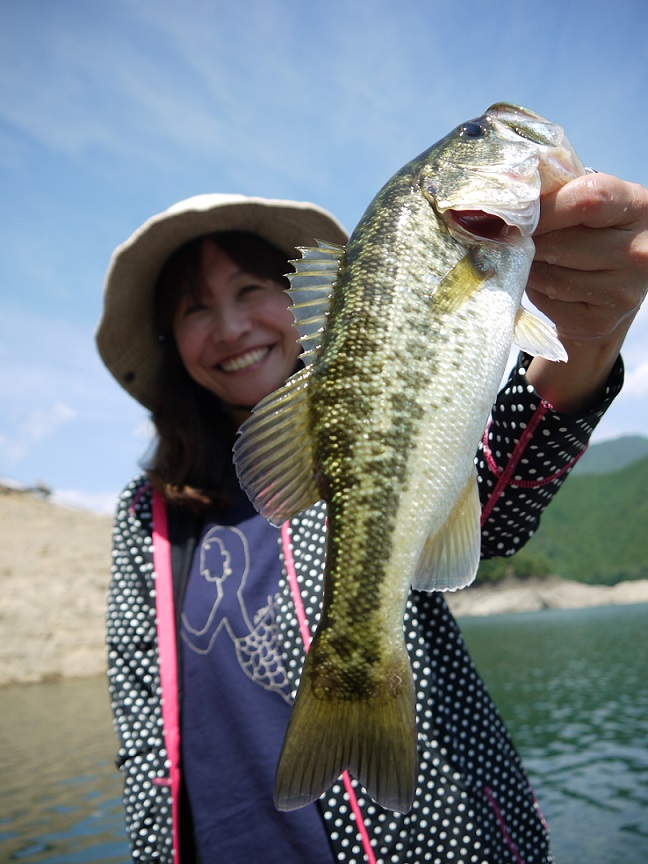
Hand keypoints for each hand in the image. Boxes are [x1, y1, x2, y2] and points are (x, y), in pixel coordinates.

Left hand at [524, 172, 647, 413]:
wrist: (614, 286)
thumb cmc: (594, 233)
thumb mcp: (588, 205)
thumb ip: (554, 196)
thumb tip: (497, 206)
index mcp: (639, 208)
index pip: (586, 200)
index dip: (543, 209)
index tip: (518, 216)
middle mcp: (639, 251)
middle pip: (560, 243)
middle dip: (528, 242)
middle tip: (514, 241)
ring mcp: (623, 292)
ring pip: (550, 277)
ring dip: (528, 269)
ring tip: (533, 261)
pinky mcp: (601, 322)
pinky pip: (549, 303)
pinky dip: (536, 292)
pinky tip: (545, 284)